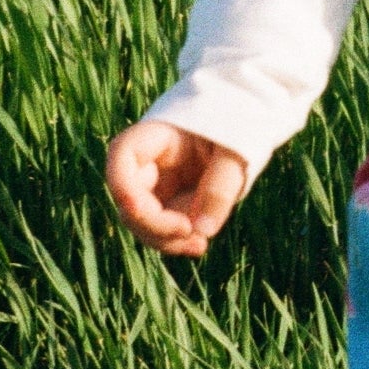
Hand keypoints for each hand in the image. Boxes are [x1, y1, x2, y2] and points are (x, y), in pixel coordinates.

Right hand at [105, 121, 247, 257]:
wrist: (246, 125)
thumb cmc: (238, 127)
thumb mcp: (236, 151)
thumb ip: (221, 187)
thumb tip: (203, 231)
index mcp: (158, 134)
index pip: (122, 154)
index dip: (122, 186)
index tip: (141, 210)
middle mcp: (148, 160)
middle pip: (128, 198)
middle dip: (153, 224)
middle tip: (190, 233)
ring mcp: (155, 182)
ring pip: (140, 221)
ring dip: (164, 239)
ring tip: (199, 243)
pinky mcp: (167, 201)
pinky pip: (160, 228)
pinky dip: (175, 240)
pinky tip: (198, 243)